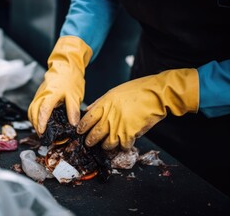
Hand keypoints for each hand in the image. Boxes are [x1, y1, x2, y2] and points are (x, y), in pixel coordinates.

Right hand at [28, 36, 91, 134]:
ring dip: (34, 120)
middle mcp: (42, 94)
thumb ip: (73, 110)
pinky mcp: (40, 93)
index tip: (42, 132)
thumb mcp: (75, 95)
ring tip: (40, 130)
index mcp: (51, 94)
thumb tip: (73, 124)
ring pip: (32, 109)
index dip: (41, 122)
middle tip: (42, 135)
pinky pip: (34, 106)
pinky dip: (35, 115)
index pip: (43, 110)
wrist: (67, 64)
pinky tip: (41, 120)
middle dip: (36, 125)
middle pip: (33, 112)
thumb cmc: (71, 78)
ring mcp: (39, 93)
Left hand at [77, 69, 198, 149]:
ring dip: (106, 146)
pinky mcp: (130, 134)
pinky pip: (123, 146)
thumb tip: (88, 109)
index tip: (80, 131)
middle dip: (90, 141)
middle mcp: (109, 117)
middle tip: (89, 143)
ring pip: (107, 144)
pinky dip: (124, 146)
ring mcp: (119, 126)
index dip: (82, 127)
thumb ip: (100, 102)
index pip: (87, 119)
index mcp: (104, 105)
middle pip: (95, 134)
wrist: (156, 94)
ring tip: (106, 145)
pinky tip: (125, 143)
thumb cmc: (137, 90)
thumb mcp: (114, 92)